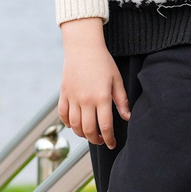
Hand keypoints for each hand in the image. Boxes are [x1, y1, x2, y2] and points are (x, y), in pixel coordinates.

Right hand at [57, 18, 127, 147]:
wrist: (83, 47)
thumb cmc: (103, 62)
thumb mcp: (116, 80)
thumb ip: (122, 100)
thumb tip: (128, 117)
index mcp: (101, 97)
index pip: (105, 126)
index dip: (109, 139)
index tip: (111, 144)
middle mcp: (86, 100)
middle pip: (88, 130)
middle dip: (95, 140)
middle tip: (100, 141)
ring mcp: (73, 98)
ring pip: (75, 125)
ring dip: (82, 134)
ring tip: (89, 134)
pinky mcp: (63, 94)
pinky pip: (63, 115)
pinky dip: (68, 123)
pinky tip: (74, 125)